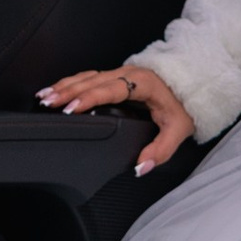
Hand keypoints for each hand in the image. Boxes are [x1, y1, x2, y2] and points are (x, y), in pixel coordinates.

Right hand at [38, 63, 194, 172]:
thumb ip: (160, 150)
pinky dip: (71, 83)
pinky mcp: (116, 76)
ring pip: (86, 76)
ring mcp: (121, 73)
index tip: (71, 108)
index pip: (109, 89)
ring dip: (65, 86)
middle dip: (67, 92)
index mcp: (142, 83)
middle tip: (48, 103)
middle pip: (91, 80)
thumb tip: (141, 167)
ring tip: (44, 96)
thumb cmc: (185, 105)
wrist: (195, 84)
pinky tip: (58, 90)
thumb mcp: (179, 130)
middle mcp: (128, 74)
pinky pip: (89, 76)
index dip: (88, 98)